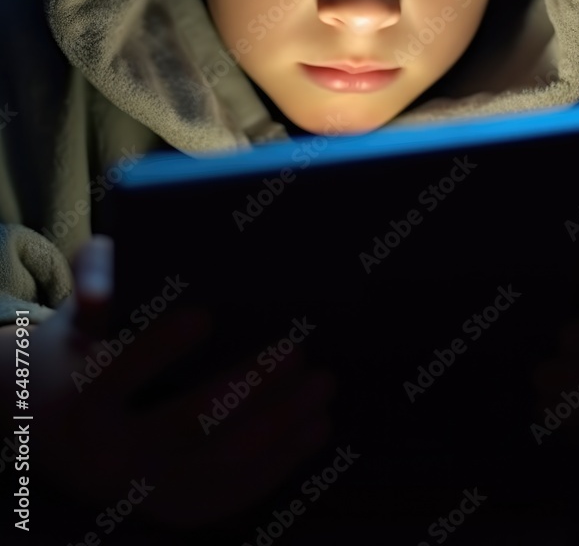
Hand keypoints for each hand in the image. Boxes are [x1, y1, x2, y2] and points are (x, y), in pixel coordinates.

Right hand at [28, 235, 336, 527]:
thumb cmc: (77, 355)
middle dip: (248, 388)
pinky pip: (236, 490)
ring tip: (322, 384)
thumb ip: (90, 275)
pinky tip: (316, 427)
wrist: (58, 438)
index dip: (157, 349)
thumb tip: (102, 270)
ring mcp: (148, 488)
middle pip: (186, 423)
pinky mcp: (177, 507)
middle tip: (296, 350)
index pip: (117, 375)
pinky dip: (282, 462)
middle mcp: (112, 453)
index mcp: (80, 398)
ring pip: (223, 462)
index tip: (203, 317)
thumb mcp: (71, 315)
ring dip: (280, 424)